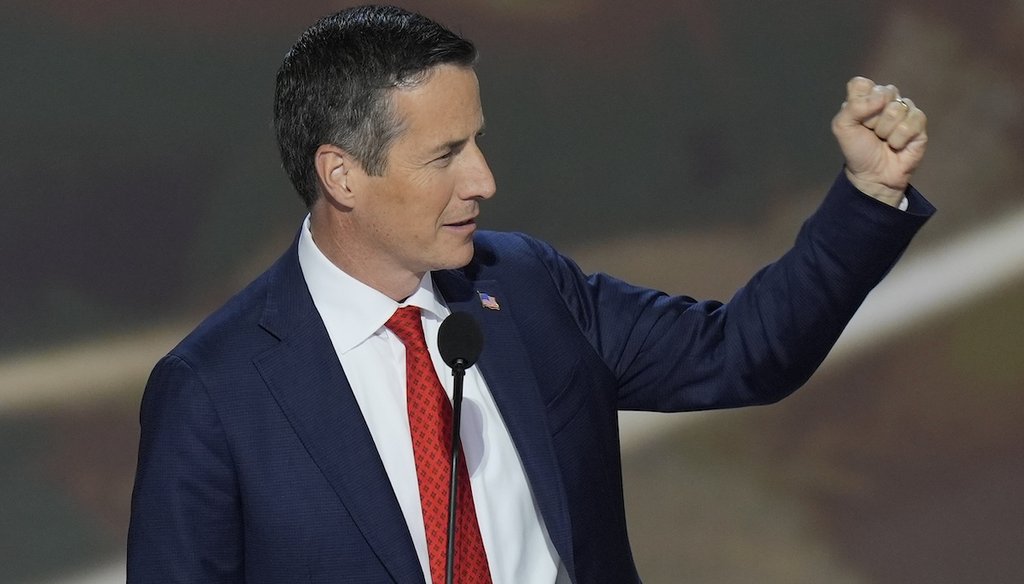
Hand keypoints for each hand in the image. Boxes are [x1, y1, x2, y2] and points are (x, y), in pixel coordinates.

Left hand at [831, 77, 927, 205]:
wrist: (873, 175)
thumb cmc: (857, 150)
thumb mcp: (842, 127)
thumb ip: (853, 107)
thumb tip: (882, 98)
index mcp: (866, 97)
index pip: (861, 84)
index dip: (858, 102)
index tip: (857, 119)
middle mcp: (886, 99)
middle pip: (883, 93)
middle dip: (872, 119)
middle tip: (871, 132)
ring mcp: (904, 109)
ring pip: (897, 109)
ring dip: (885, 131)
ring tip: (884, 140)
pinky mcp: (919, 122)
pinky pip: (911, 122)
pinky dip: (899, 139)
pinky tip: (896, 145)